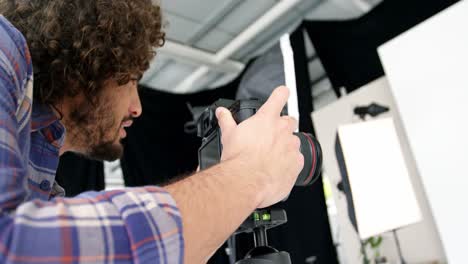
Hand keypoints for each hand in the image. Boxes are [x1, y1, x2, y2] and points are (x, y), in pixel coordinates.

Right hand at [215, 86, 303, 207]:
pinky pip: (297, 160)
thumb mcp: (228, 135)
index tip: (282, 93)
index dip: (281, 93)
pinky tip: (276, 169)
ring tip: (271, 158)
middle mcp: (282, 130)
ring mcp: (292, 146)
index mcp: (267, 119)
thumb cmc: (238, 159)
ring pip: (294, 142)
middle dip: (282, 127)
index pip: (279, 96)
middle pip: (290, 121)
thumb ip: (226, 120)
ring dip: (285, 147)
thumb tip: (222, 112)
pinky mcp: (297, 164)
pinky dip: (289, 164)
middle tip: (270, 137)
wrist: (246, 181)